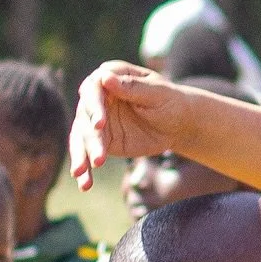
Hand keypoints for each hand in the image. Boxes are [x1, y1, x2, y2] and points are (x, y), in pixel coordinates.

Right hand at [68, 62, 189, 188]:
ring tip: (82, 173)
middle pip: (85, 115)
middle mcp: (98, 97)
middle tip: (99, 156)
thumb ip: (133, 87)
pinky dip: (85, 169)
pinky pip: (87, 154)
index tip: (100, 124)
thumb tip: (105, 78)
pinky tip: (84, 184)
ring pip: (82, 137)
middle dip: (90, 136)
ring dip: (81, 155)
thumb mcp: (157, 93)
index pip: (94, 88)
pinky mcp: (100, 140)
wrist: (179, 124)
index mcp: (112, 77)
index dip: (94, 105)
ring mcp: (96, 120)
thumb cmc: (170, 101)